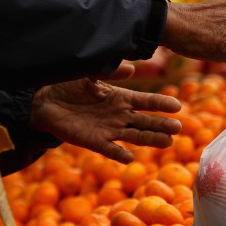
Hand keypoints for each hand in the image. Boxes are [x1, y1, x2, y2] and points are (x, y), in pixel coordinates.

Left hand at [30, 63, 181, 163]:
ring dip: (150, 139)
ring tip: (167, 142)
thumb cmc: (69, 85)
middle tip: (179, 128)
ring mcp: (108, 130)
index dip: (161, 104)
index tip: (177, 106)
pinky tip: (129, 157)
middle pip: (146, 121)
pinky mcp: (94, 142)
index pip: (146, 101)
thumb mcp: (90, 74)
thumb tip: (131, 68)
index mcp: (121, 98)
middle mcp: (119, 116)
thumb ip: (110, 71)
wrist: (46, 102)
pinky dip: (119, 154)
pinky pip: (110, 150)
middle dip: (161, 124)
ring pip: (135, 136)